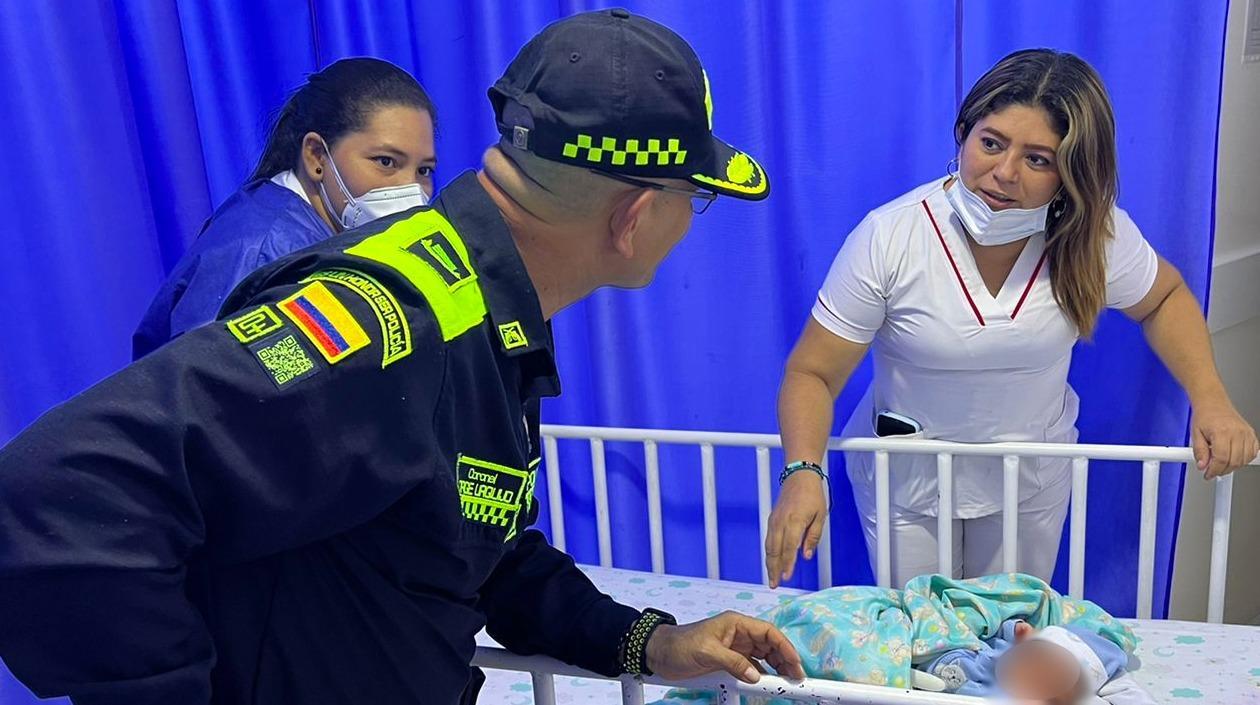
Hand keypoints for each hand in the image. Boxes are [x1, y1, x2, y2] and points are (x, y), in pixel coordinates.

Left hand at [644, 611, 804, 683]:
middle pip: (770, 645)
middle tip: (796, 676)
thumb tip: (755, 675)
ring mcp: (735, 648)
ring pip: (764, 657)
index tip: (795, 662)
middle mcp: (738, 634)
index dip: (784, 646)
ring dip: (776, 668)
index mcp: (735, 623)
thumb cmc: (678, 644)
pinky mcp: (729, 662)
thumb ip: (733, 663)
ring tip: (787, 682)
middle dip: (785, 659)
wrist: (658, 653)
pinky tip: (768, 684)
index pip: (768, 632)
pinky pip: (752, 668)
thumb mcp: (707, 652)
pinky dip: (762, 676)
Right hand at [764, 471, 826, 587]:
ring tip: (771, 577)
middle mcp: (781, 523)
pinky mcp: (772, 519)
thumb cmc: (812, 495)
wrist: (799, 476)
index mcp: (794, 522)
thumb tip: (807, 556)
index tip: (786, 577)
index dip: (787, 564)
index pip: (789, 548)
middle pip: (775, 551)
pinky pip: (768, 539)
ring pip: (769, 546)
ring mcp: (774, 521)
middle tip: (774, 584)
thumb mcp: (820, 516)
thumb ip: (813, 537)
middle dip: (774, 569)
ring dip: (769, 563)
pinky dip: (768, 552)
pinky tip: (771, 560)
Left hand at [1190, 400, 1257, 478]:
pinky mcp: (1251, 434)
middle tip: (1213, 470)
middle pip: (1234, 461)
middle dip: (1223, 470)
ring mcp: (1246, 433)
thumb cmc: (1205, 415)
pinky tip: (1233, 457)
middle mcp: (1237, 432)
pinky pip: (1252, 453)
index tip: (1208, 474)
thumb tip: (1203, 466)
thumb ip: (1199, 452)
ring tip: (1222, 463)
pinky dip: (1244, 459)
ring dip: (1233, 466)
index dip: (1214, 470)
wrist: (1213, 403)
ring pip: (1244, 459)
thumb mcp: (1195, 434)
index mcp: (1221, 431)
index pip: (1221, 458)